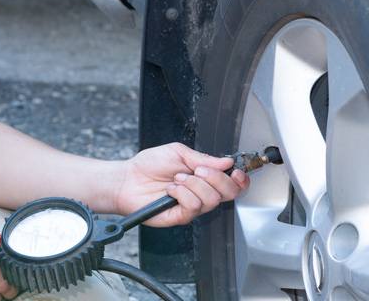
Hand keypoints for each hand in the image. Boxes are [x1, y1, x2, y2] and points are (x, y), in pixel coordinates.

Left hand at [114, 143, 248, 226]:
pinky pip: (194, 206)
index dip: (240, 178)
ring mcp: (192, 207)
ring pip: (211, 199)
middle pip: (229, 192)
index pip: (233, 183)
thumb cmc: (149, 165)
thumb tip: (226, 161)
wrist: (128, 179)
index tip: (235, 170)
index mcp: (205, 177)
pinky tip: (171, 190)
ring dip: (193, 184)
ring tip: (177, 179)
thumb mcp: (178, 152)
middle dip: (216, 177)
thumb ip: (203, 157)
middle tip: (197, 170)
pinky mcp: (181, 217)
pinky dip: (182, 193)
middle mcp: (202, 193)